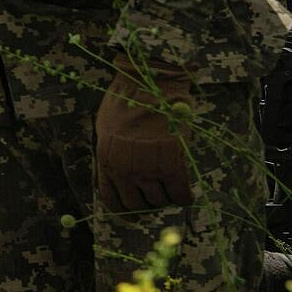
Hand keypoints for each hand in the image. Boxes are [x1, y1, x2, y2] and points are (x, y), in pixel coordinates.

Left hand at [95, 65, 196, 211]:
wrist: (149, 83)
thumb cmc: (127, 100)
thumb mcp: (106, 129)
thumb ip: (112, 155)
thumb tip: (119, 176)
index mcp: (106, 160)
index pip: (113, 201)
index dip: (126, 209)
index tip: (136, 207)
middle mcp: (124, 170)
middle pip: (138, 205)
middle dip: (148, 202)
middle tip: (157, 192)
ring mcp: (147, 170)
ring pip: (160, 201)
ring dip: (166, 197)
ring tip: (170, 185)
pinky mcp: (172, 165)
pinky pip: (181, 195)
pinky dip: (184, 197)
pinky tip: (185, 190)